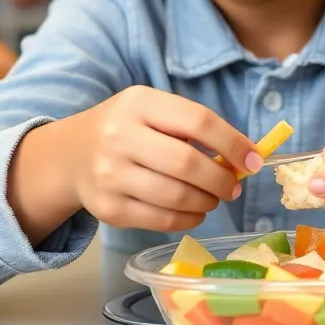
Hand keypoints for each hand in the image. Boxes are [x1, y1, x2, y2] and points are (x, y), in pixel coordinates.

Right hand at [65, 86, 261, 232]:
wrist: (70, 155)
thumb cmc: (127, 128)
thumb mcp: (153, 111)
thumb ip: (194, 128)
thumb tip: (245, 158)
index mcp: (139, 103)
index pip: (198, 121)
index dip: (233, 143)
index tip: (254, 161)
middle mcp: (120, 136)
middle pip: (188, 164)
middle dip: (222, 180)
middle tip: (234, 187)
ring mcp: (110, 175)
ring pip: (177, 197)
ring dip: (207, 202)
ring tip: (212, 198)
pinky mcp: (108, 209)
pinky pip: (162, 221)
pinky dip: (189, 219)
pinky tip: (194, 211)